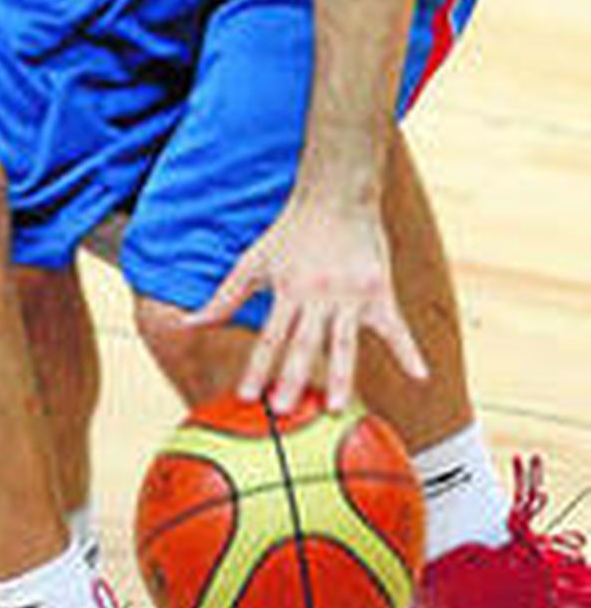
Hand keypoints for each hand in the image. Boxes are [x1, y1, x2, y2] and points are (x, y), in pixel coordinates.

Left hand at [189, 195, 427, 412]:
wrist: (335, 197)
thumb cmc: (290, 232)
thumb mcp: (253, 262)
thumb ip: (224, 299)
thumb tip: (188, 324)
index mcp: (287, 290)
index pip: (269, 337)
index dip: (258, 367)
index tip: (247, 397)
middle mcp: (318, 296)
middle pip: (304, 344)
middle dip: (293, 378)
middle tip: (286, 411)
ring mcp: (351, 296)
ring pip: (345, 343)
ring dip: (340, 376)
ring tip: (336, 408)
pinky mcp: (379, 292)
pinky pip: (396, 327)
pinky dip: (408, 351)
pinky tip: (420, 376)